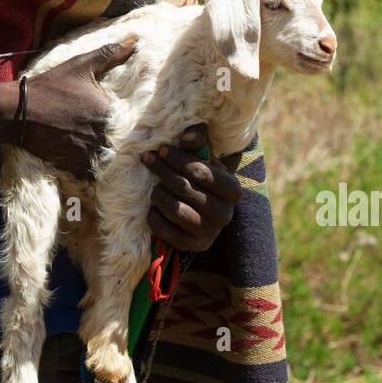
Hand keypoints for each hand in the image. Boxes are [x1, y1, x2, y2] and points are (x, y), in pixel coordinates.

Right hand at [0, 37, 138, 176]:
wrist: (19, 111)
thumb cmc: (51, 86)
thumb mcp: (80, 65)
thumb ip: (108, 54)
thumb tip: (134, 41)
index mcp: (108, 110)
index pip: (134, 121)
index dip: (136, 123)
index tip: (136, 122)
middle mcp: (101, 133)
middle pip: (124, 142)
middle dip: (126, 141)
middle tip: (128, 139)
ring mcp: (88, 151)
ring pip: (111, 159)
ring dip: (112, 156)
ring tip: (112, 150)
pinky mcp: (74, 163)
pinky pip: (93, 172)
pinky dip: (95, 168)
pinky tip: (94, 159)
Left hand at [140, 123, 241, 251]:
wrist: (206, 214)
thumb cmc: (203, 179)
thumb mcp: (205, 160)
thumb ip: (198, 142)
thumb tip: (188, 135)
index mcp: (232, 189)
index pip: (200, 171)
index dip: (177, 158)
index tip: (161, 149)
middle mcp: (225, 213)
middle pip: (184, 188)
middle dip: (163, 171)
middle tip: (148, 159)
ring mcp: (210, 232)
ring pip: (175, 209)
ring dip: (159, 194)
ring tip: (154, 187)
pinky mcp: (194, 246)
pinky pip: (166, 230)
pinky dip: (155, 216)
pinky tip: (154, 207)